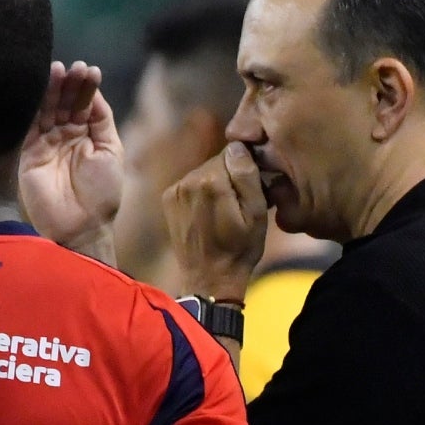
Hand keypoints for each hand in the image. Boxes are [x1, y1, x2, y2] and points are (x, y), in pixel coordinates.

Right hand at [19, 60, 124, 260]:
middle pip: (66, 103)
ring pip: (48, 110)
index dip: (86, 88)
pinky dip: (35, 107)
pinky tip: (41, 89)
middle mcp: (66, 135)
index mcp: (88, 135)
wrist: (81, 225)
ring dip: (53, 90)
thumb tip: (93, 93)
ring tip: (58, 70)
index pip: (85, 104)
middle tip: (74, 67)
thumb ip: (102, 121)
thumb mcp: (111, 152)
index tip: (89, 70)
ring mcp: (47, 143)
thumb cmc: (102, 192)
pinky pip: (31, 125)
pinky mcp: (30, 153)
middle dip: (70, 84)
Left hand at [163, 142, 268, 300]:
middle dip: (230, 176)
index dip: (246, 168)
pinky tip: (207, 214)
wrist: (209, 279)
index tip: (250, 189)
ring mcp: (175, 189)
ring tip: (223, 211)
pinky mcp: (168, 199)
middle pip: (217, 162)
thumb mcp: (256, 214)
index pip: (234, 152)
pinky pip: (190, 184)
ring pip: (203, 172)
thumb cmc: (239, 249)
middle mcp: (188, 180)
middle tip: (238, 203)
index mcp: (211, 181)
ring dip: (215, 184)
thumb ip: (248, 175)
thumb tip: (238, 146)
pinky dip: (200, 193)